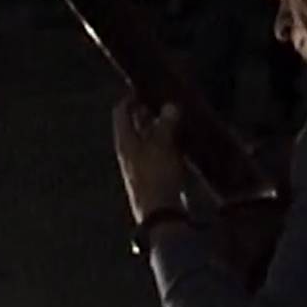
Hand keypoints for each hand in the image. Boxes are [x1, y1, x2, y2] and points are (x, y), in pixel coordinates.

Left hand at [112, 97, 185, 223]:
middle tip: (166, 101)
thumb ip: (166, 123)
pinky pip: (162, 156)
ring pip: (150, 142)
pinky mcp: (156, 179)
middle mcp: (130, 153)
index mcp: (125, 142)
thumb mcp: (162, 145)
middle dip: (149, 113)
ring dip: (162, 130)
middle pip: (136, 127)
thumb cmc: (157, 178)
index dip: (131, 99)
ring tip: (178, 118)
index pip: (121, 113)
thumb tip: (170, 107)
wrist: (162, 216)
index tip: (145, 89)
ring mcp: (143, 167)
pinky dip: (170, 147)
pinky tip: (184, 144)